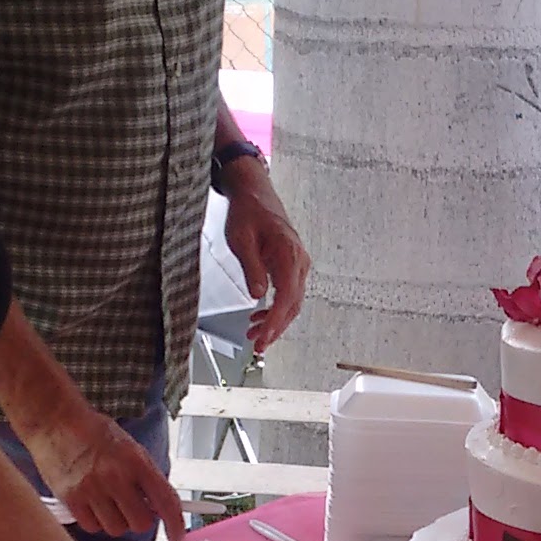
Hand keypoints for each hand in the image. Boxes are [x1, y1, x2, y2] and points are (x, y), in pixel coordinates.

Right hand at [17, 405, 184, 540]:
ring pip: (117, 529)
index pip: (165, 501)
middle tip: (132, 505)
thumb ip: (146, 475)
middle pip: (141, 523)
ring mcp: (91, 489)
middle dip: (140, 518)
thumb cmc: (93, 431)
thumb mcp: (129, 446)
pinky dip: (96, 521)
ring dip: (117, 521)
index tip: (177, 537)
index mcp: (135, 461)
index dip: (175, 525)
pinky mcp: (71, 499)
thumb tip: (160, 506)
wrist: (55, 420)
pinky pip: (92, 527)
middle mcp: (115, 477)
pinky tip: (92, 503)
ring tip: (109, 501)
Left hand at [220, 162, 310, 355]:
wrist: (254, 194)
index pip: (287, 297)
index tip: (264, 338)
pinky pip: (288, 293)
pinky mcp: (292, 265)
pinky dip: (276, 309)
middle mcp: (299, 261)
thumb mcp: (241, 240)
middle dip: (276, 328)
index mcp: (289, 254)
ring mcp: (298, 264)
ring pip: (292, 302)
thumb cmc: (248, 213)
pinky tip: (259, 317)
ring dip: (276, 321)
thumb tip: (258, 296)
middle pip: (293, 304)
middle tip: (258, 346)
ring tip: (255, 335)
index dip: (276, 322)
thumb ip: (252, 268)